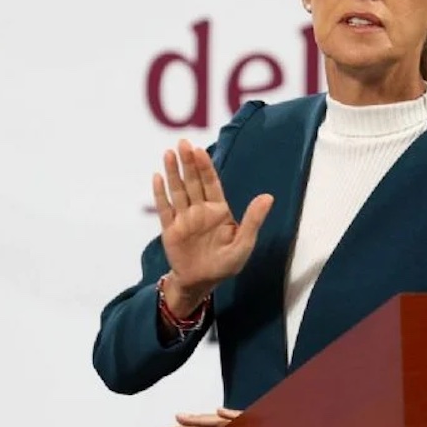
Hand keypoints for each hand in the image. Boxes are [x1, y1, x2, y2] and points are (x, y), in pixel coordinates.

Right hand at [152, 139, 273, 315]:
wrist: (201, 283)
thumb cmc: (226, 264)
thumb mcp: (244, 244)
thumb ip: (253, 220)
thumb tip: (268, 196)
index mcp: (219, 210)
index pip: (211, 184)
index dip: (205, 167)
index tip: (200, 151)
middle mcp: (200, 210)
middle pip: (193, 182)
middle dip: (188, 163)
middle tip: (183, 143)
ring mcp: (184, 218)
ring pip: (178, 191)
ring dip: (173, 173)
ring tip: (169, 153)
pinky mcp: (170, 230)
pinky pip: (165, 209)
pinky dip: (160, 194)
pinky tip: (157, 177)